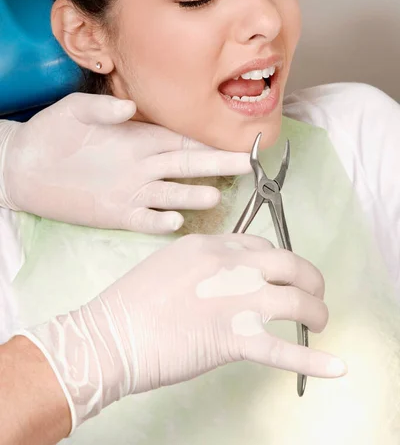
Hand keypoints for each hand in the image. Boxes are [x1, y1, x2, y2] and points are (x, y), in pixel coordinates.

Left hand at [0, 93, 250, 232]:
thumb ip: (101, 108)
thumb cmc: (51, 133)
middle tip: (247, 166)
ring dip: (192, 195)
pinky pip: (145, 218)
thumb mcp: (74, 110)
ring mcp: (131, 191)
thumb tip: (129, 108)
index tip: (234, 143)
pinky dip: (161, 221)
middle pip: (187, 165)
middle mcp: (143, 165)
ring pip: (171, 193)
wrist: (24, 166)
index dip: (208, 142)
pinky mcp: (116, 212)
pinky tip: (176, 221)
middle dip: (217, 165)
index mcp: (139, 139)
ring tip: (214, 196)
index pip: (181, 140)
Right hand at [20, 233, 345, 431]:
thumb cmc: (130, 303)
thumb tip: (225, 277)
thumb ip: (202, 265)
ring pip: (295, 300)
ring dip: (316, 312)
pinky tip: (335, 366)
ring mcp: (236, 300)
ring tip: (319, 321)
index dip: (278, 261)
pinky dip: (314, 360)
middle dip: (310, 278)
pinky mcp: (236, 338)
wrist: (111, 335)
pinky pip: (284, 350)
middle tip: (314, 293)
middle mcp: (230, 266)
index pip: (260, 245)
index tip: (282, 274)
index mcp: (210, 245)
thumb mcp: (168, 264)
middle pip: (289, 264)